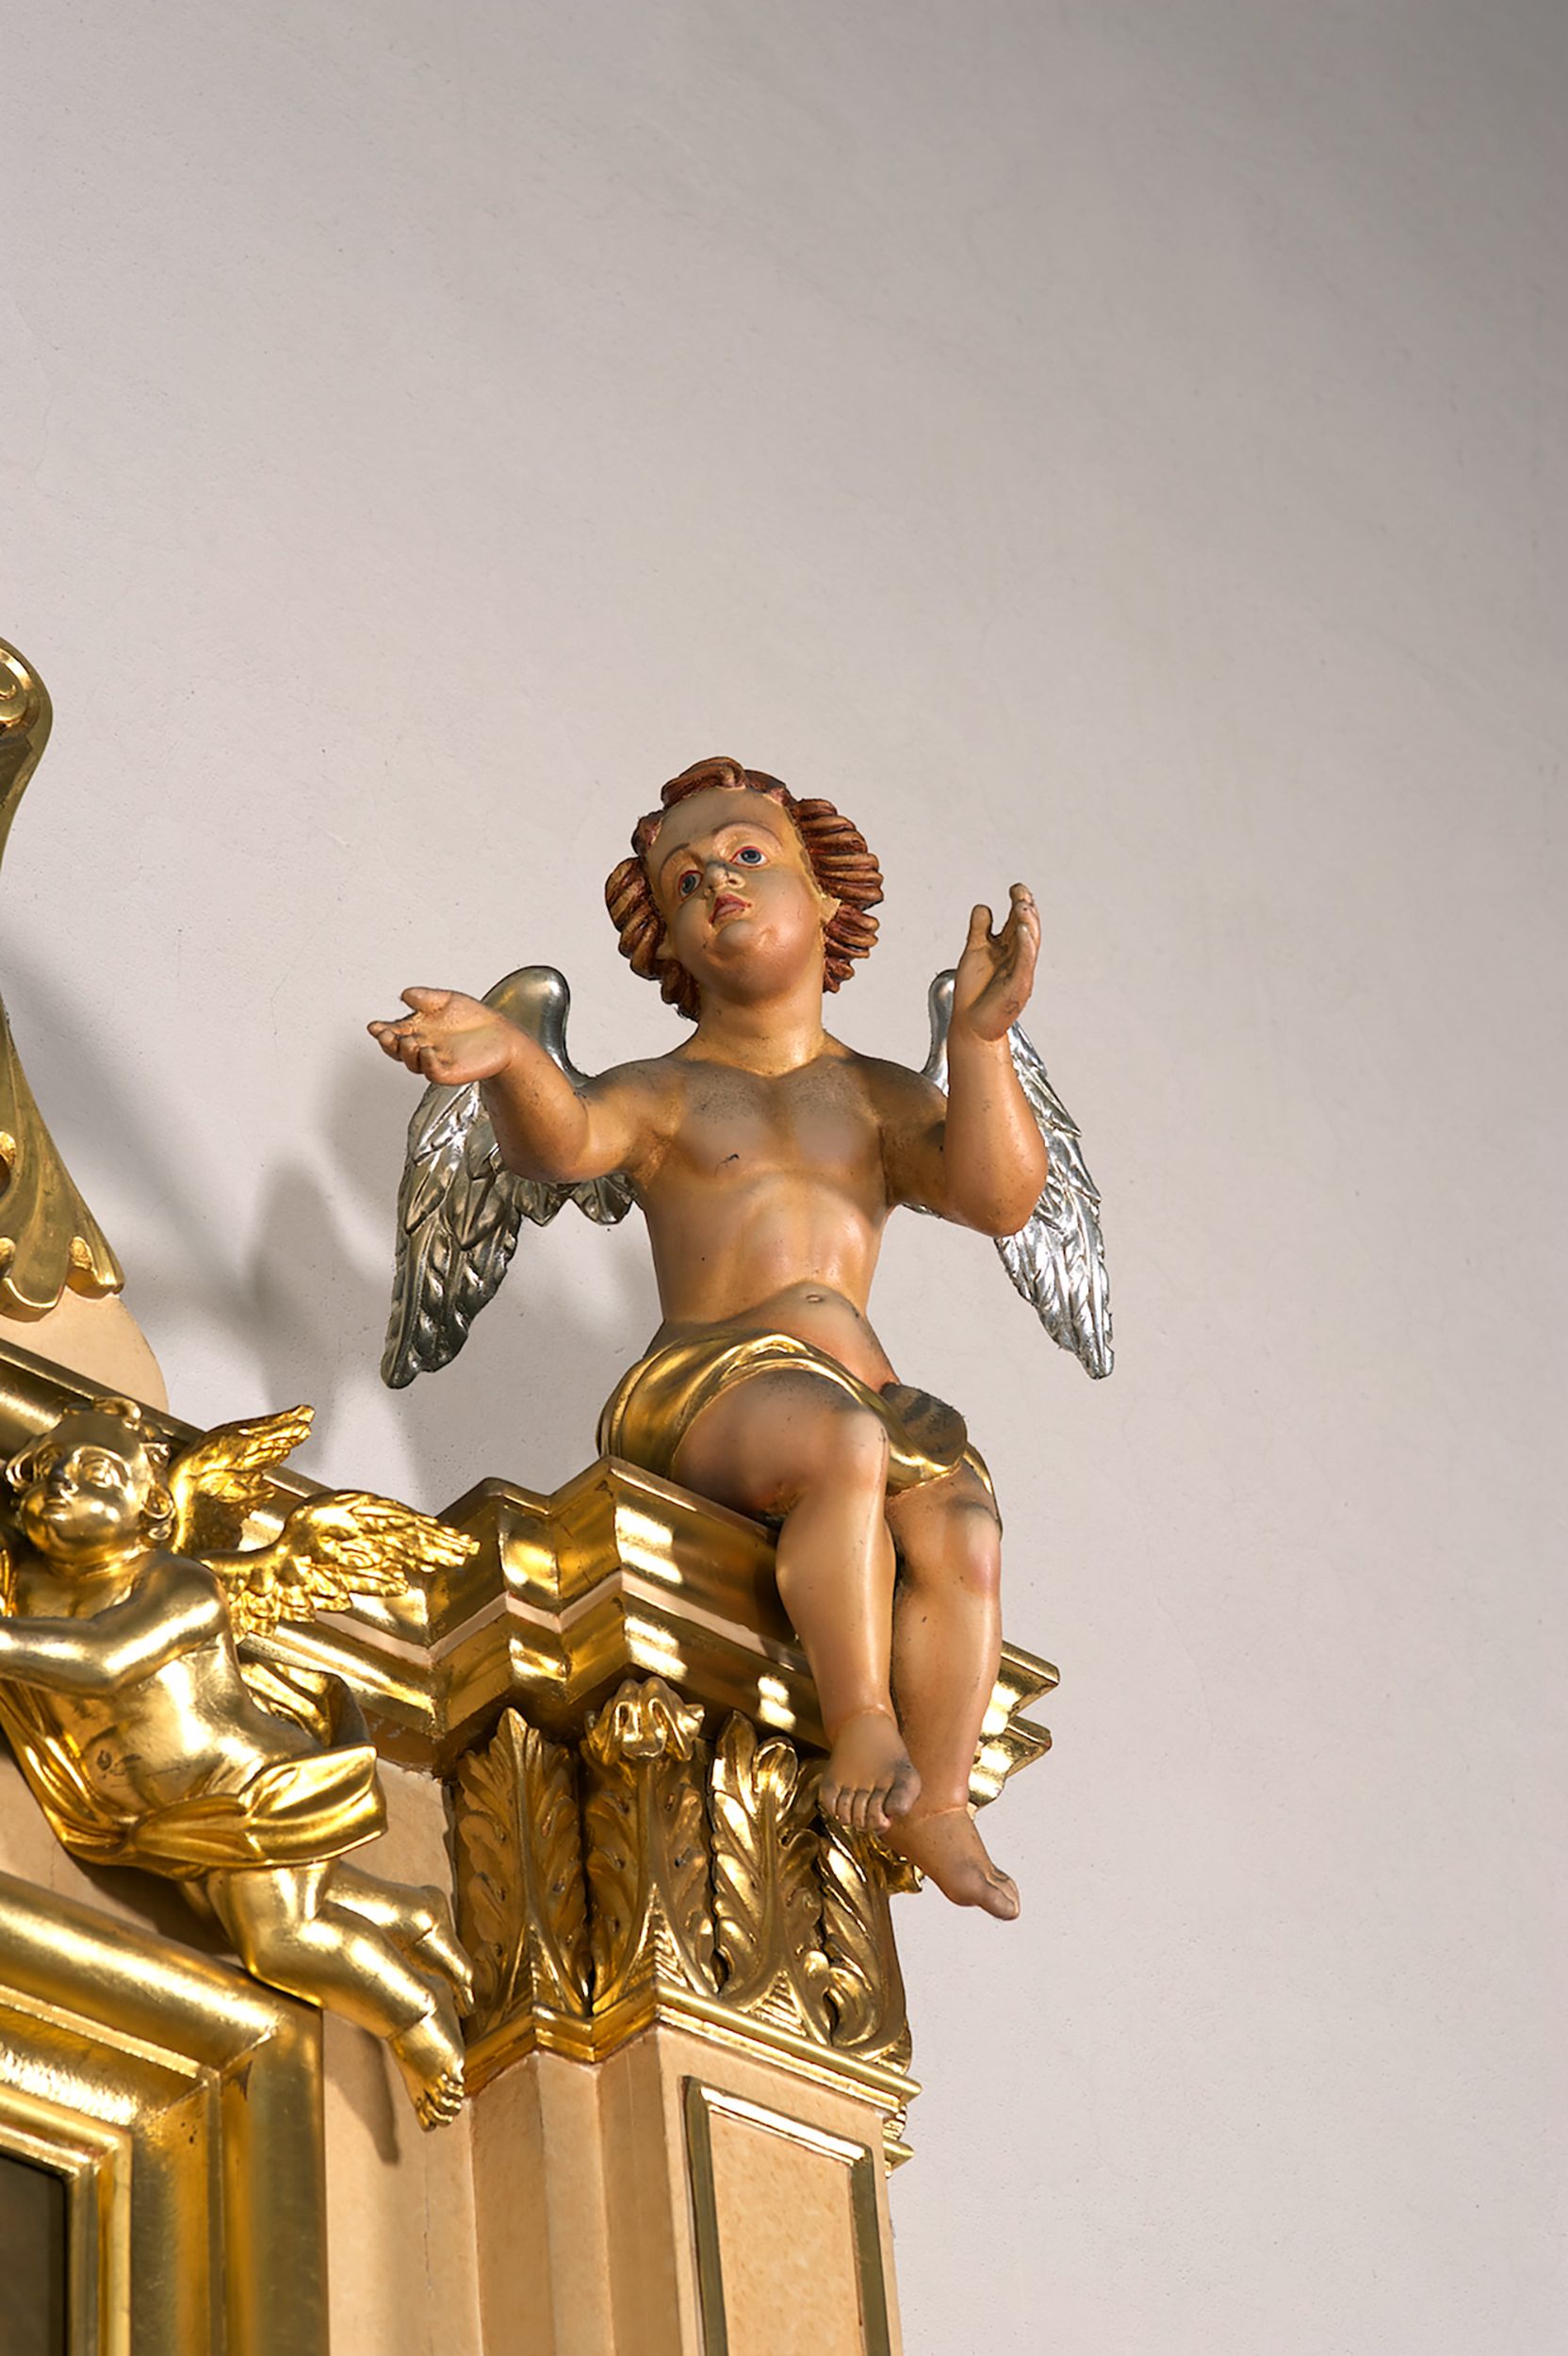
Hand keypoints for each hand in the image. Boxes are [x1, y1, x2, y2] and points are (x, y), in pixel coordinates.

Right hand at [367, 988, 519, 1084]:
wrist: (500, 1035)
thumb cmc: (472, 1019)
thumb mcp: (447, 1000)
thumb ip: (426, 998)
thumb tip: (406, 994)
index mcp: (417, 1029)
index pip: (393, 1032)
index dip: (381, 1030)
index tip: (374, 1026)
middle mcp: (422, 1047)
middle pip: (397, 1050)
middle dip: (388, 1043)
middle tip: (385, 1034)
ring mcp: (434, 1061)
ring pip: (412, 1063)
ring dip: (406, 1052)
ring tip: (408, 1040)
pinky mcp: (448, 1072)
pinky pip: (433, 1072)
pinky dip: (428, 1062)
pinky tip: (428, 1052)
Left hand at [950, 885, 1039, 1043]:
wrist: (971, 1025)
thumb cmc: (975, 991)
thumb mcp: (974, 952)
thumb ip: (979, 930)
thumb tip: (983, 906)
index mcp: (1009, 948)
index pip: (1019, 920)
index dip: (1020, 903)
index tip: (1015, 888)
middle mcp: (1018, 957)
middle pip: (1028, 928)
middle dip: (1026, 909)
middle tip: (1019, 893)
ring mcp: (1020, 971)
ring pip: (1029, 943)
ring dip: (1028, 923)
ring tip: (1022, 906)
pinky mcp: (1018, 986)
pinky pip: (1024, 963)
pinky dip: (1025, 946)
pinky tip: (1022, 930)